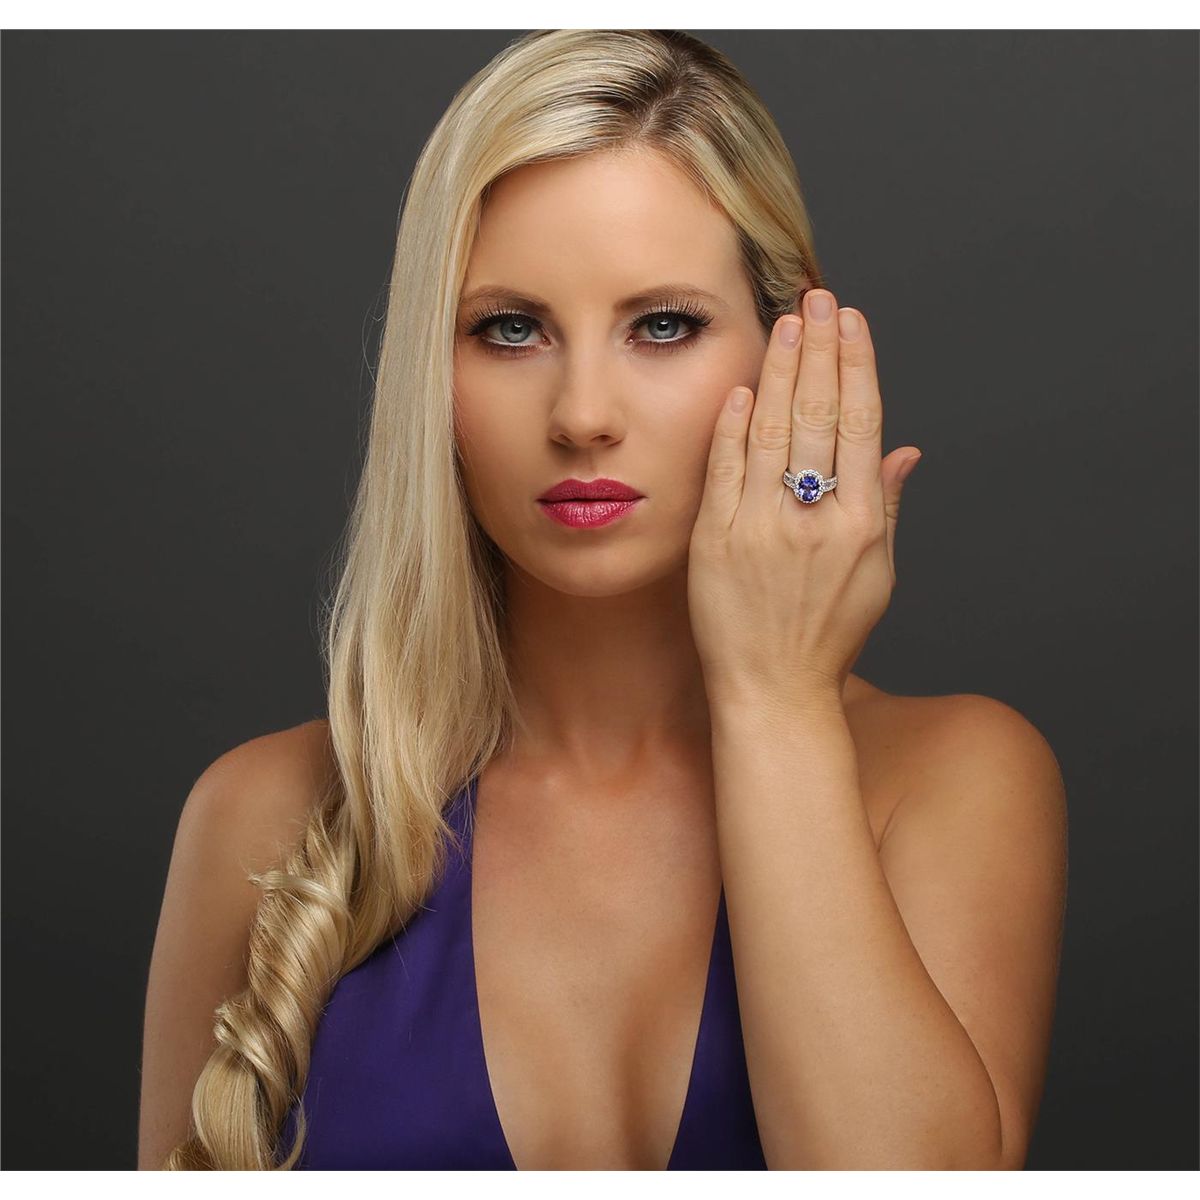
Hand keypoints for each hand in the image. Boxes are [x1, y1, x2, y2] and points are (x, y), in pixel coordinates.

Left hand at [686, 288, 921, 710]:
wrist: (771, 687)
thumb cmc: (827, 635)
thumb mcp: (877, 575)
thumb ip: (887, 505)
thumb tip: (906, 449)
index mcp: (861, 524)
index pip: (862, 422)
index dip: (857, 364)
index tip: (851, 320)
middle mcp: (813, 519)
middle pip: (819, 414)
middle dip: (819, 349)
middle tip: (816, 298)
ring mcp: (761, 528)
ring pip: (772, 431)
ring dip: (780, 370)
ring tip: (785, 323)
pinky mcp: (717, 540)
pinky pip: (726, 470)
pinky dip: (734, 426)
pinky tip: (743, 386)